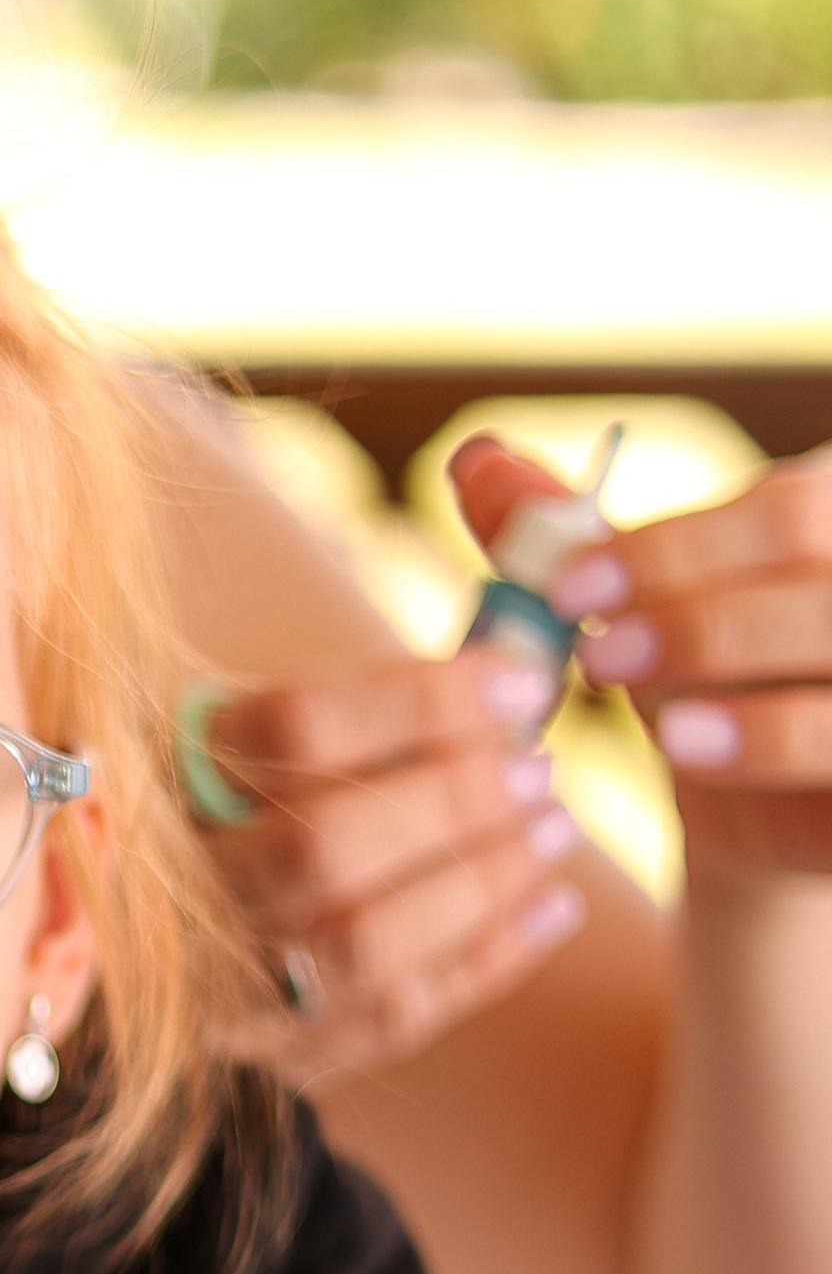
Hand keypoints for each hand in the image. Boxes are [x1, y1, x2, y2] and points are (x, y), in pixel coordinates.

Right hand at [191, 638, 583, 1077]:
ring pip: (364, 942)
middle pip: (328, 844)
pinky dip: (488, 959)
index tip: (517, 683)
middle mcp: (191, 884)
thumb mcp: (260, 731)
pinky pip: (395, 1017)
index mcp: (172, 776)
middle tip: (537, 768)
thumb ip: (363, 708)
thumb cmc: (244, 803)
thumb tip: (510, 681)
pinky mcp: (281, 1045)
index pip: (299, 729)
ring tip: (552, 829)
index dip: (422, 703)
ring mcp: (228, 977)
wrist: (157, 937)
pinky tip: (549, 905)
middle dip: (457, 801)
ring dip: (482, 882)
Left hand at [546, 443, 831, 876]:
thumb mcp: (643, 607)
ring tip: (623, 686)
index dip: (677, 544)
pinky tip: (684, 744)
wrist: (768, 816)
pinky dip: (764, 736)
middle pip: (812, 547)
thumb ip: (567, 535)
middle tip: (594, 646)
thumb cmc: (713, 685)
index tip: (566, 585)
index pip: (788, 504)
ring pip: (830, 633)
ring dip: (716, 651)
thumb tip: (476, 457)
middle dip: (690, 594)